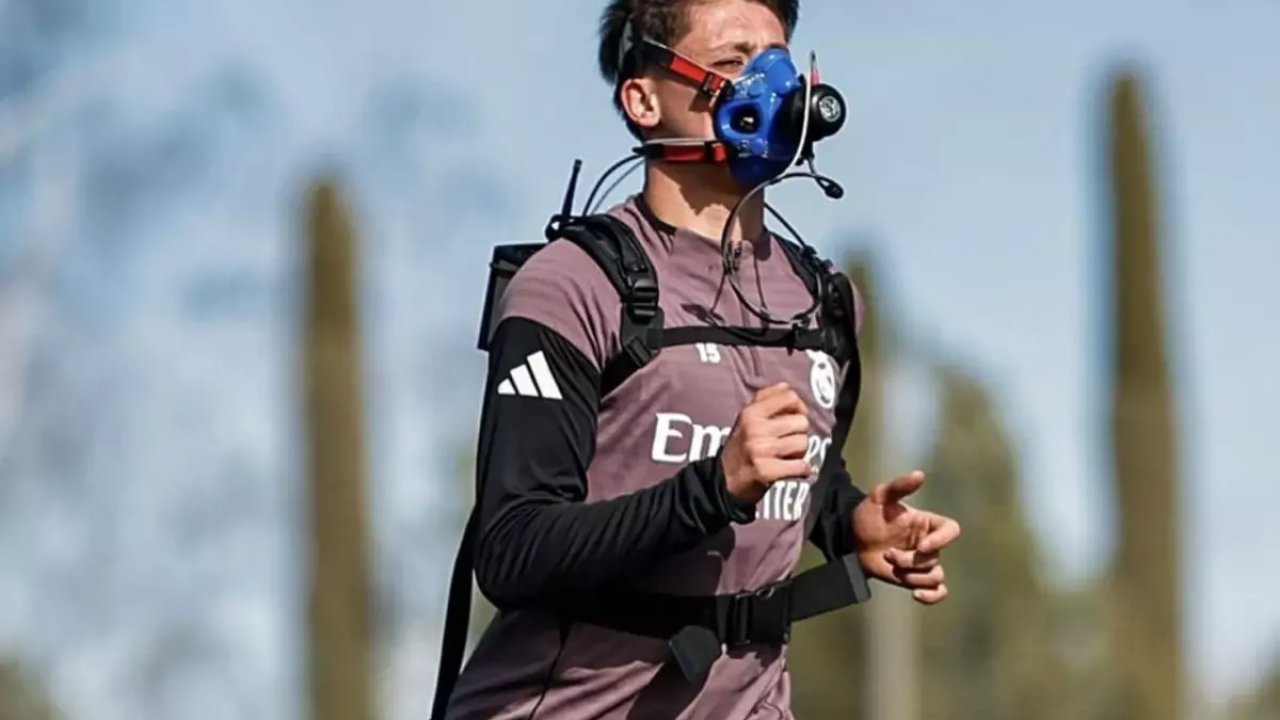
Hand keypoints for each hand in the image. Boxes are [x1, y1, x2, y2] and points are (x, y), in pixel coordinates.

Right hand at [720, 382, 811, 503]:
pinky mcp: (767, 471)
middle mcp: (755, 429)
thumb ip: (766, 398)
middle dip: (799, 433)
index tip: (794, 417)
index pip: (790, 397)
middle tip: (787, 442)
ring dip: (800, 452)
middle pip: (802, 422)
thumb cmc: (740, 446)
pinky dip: (801, 470)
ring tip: (787, 456)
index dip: (798, 407)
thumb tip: (787, 386)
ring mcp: (761, 450)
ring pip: (803, 443)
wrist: (724, 480)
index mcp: (751, 412)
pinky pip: (801, 466)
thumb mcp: (746, 417)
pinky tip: (791, 469)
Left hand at [852, 470, 960, 604]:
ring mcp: (922, 563)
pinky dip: (932, 596)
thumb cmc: (867, 516)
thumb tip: (920, 474)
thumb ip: (899, 486)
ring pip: (935, 576)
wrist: (851, 540)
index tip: (922, 545)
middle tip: (888, 554)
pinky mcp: (914, 579)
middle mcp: (928, 544)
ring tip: (892, 568)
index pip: (951, 530)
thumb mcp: (879, 497)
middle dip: (910, 561)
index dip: (942, 540)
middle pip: (934, 558)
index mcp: (926, 524)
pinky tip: (916, 595)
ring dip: (913, 576)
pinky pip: (937, 592)